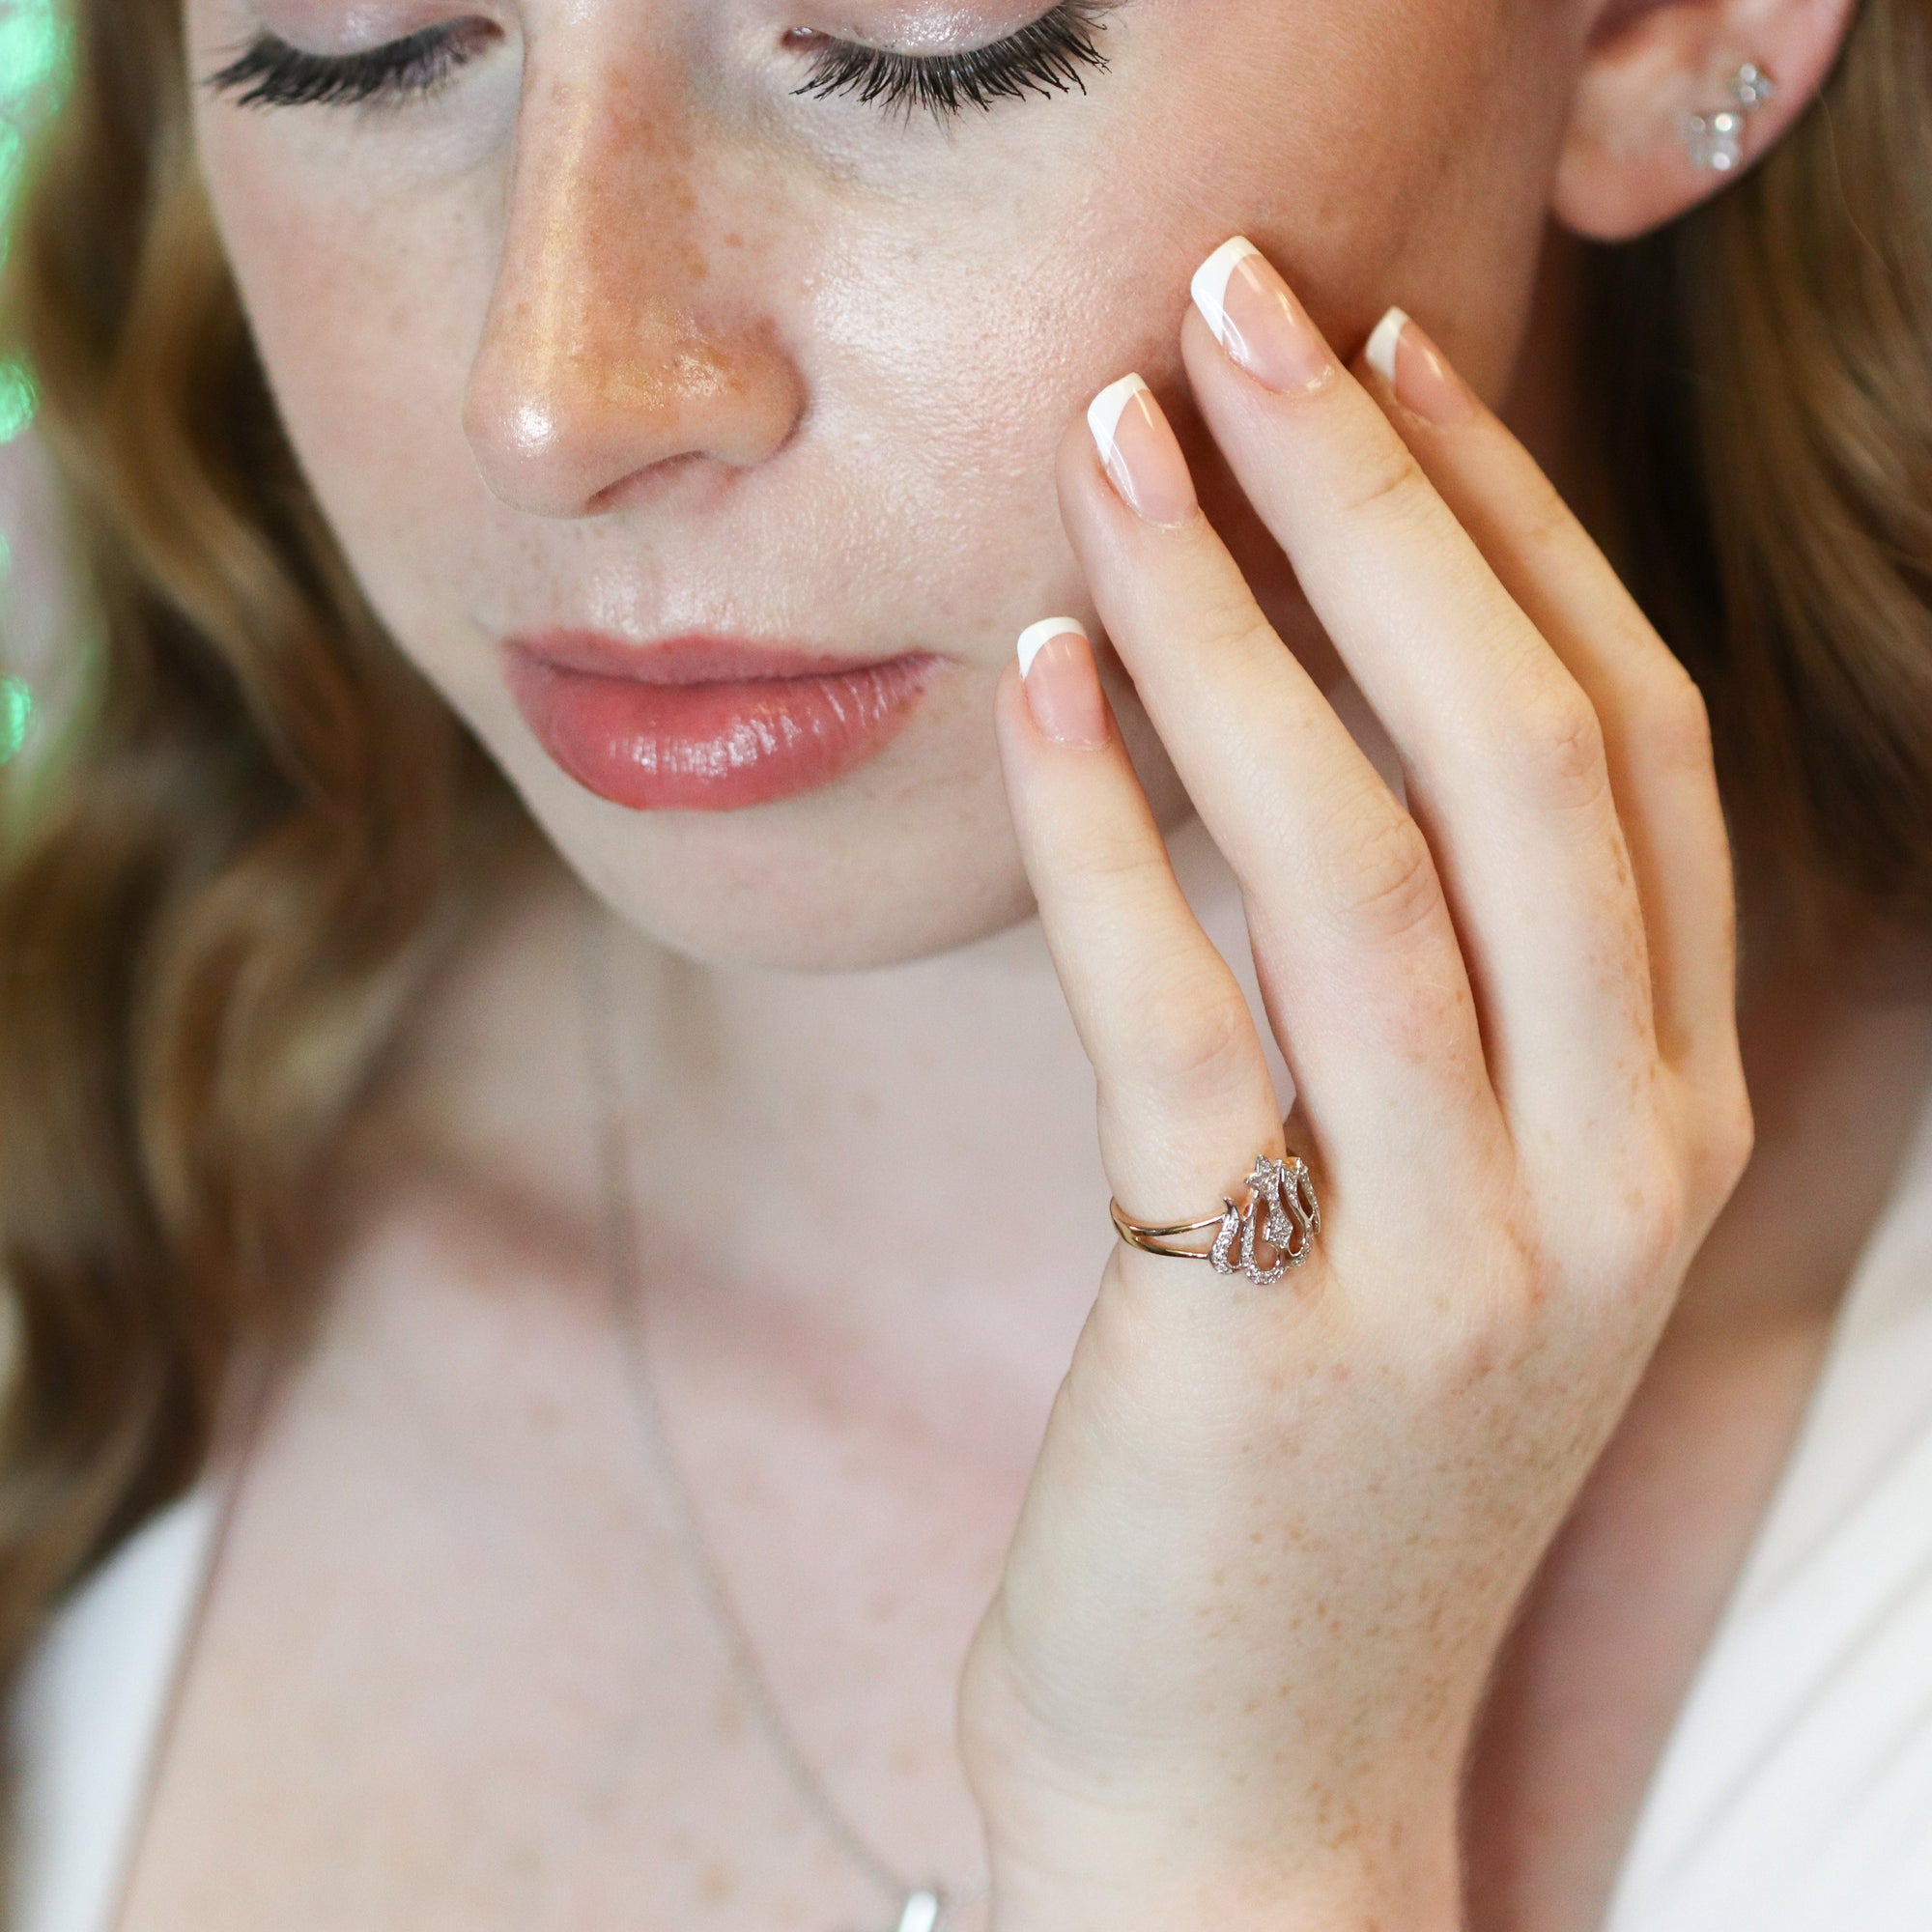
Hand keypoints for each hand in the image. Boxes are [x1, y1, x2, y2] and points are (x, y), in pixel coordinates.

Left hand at [970, 241, 1753, 1931]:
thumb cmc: (1316, 1471)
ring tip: (1109, 442)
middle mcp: (1612, 1171)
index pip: (1631, 751)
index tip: (1389, 367)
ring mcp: (1459, 1263)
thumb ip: (1429, 992)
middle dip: (1387, 502)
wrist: (1252, 1784)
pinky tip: (1037, 673)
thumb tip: (1285, 701)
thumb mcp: (1437, 1213)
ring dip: (1235, 619)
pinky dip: (1105, 824)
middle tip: (1239, 312)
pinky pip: (1183, 1018)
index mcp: (1671, 1116)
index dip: (1513, 530)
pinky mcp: (1263, 1334)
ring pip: (1370, 862)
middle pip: (1531, 754)